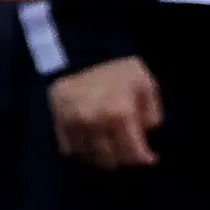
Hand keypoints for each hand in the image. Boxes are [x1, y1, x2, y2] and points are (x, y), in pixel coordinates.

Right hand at [50, 54, 162, 169]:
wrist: (83, 51)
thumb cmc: (119, 69)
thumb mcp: (147, 85)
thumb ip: (152, 114)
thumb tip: (144, 133)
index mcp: (121, 114)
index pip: (133, 153)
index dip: (144, 159)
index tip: (149, 158)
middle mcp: (96, 122)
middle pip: (110, 159)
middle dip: (122, 159)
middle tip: (127, 151)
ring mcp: (74, 123)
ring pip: (88, 156)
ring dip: (100, 156)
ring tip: (108, 148)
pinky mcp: (58, 120)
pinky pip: (68, 148)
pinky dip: (80, 149)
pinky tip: (90, 142)